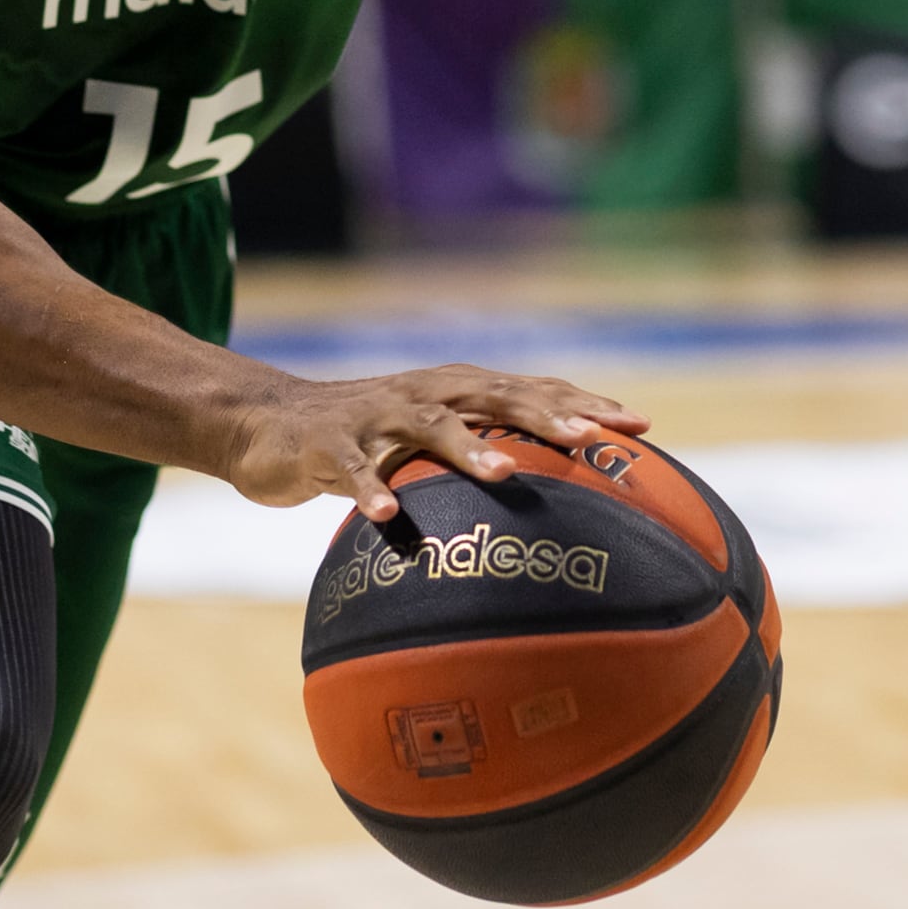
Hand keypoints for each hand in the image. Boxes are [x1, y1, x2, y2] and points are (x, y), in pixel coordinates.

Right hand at [223, 364, 650, 521]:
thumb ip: (479, 460)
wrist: (265, 425)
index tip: (642, 427)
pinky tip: (386, 518)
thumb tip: (553, 512)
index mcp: (456, 391)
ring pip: (430, 424)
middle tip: (596, 442)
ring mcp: (377, 415)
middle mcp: (425, 393)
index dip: (585, 405)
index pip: (533, 390)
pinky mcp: (328, 444)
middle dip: (548, 416)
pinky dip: (369, 489)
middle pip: (497, 396)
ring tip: (507, 475)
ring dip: (468, 448)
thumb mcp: (426, 444)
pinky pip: (352, 468)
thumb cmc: (363, 440)